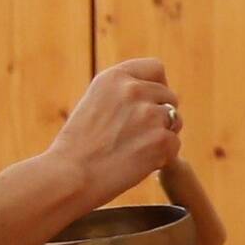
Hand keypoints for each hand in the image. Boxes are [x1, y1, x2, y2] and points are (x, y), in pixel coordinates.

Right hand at [46, 60, 186, 207]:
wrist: (69, 176)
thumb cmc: (78, 146)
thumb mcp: (95, 103)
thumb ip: (123, 94)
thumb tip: (156, 93)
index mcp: (115, 77)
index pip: (156, 67)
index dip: (158, 85)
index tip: (149, 102)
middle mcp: (134, 90)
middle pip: (169, 96)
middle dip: (160, 115)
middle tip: (136, 136)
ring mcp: (149, 114)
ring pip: (175, 121)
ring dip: (162, 135)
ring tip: (133, 149)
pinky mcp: (161, 140)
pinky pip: (174, 145)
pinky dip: (162, 157)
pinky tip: (137, 162)